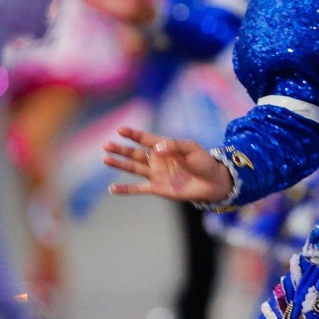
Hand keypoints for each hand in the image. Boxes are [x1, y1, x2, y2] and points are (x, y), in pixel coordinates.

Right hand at [103, 126, 232, 202]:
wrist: (213, 182)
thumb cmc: (204, 162)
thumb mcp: (191, 148)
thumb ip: (173, 146)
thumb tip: (156, 149)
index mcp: (165, 147)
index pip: (145, 139)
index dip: (133, 134)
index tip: (120, 130)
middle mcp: (157, 160)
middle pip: (135, 153)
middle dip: (121, 149)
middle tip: (106, 145)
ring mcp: (156, 174)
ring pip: (133, 168)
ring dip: (120, 164)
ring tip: (106, 159)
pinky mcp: (158, 188)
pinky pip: (138, 188)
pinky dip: (125, 189)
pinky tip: (112, 188)